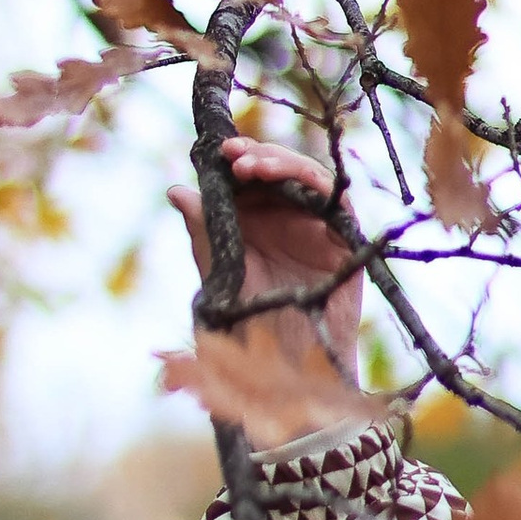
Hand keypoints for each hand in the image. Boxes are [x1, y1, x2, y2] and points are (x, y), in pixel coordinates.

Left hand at [171, 137, 363, 396]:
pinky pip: (337, 202)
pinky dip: (314, 184)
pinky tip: (289, 178)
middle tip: (234, 156)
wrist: (280, 365)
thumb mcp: (218, 270)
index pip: (253, 177)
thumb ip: (202, 230)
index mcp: (259, 223)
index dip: (239, 159)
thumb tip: (176, 191)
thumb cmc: (248, 323)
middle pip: (280, 171)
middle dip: (258, 156)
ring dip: (282, 163)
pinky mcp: (344, 242)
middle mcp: (289, 221)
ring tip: (252, 167)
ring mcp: (317, 229)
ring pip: (308, 178)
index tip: (218, 154)